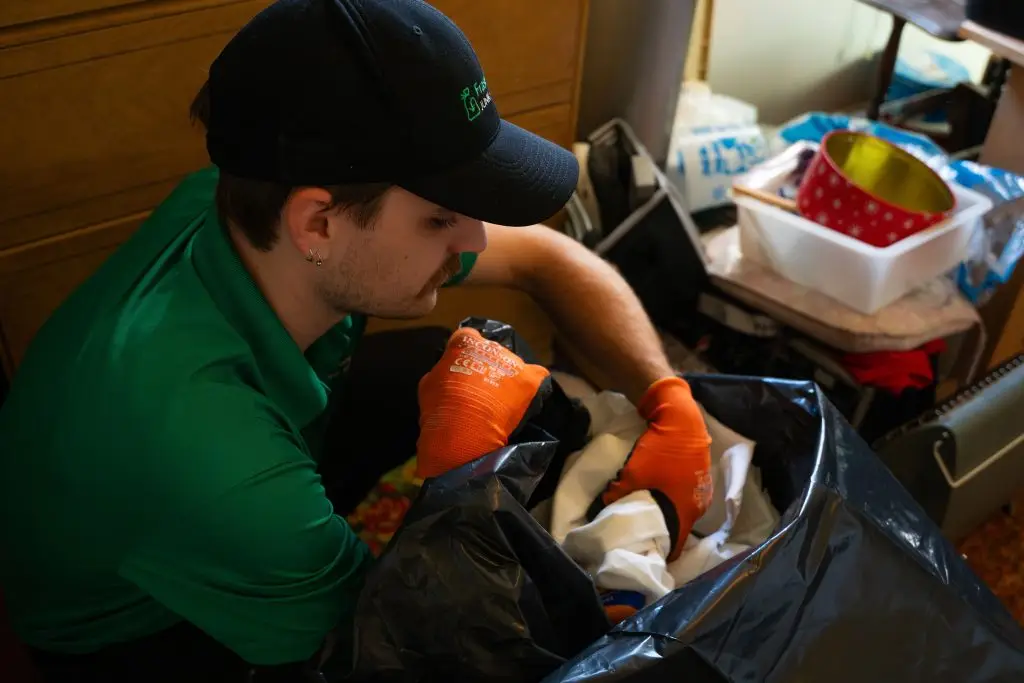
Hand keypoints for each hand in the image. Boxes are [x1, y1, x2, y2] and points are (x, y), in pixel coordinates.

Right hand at [416, 327, 550, 478]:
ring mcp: (512, 361)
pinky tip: (524, 398)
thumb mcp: (429, 382)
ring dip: (507, 378)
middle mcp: (491, 345)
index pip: (466, 337)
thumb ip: (442, 370)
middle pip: (491, 350)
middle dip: (487, 365)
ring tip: (500, 402)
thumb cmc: (440, 406)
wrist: (463, 427)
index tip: (461, 368)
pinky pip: (537, 376)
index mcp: (465, 342)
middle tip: (479, 389)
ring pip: (512, 364)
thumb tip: (447, 372)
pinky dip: (531, 386)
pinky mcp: (529, 379)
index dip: (464, 353)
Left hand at [588, 376, 711, 561]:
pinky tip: (657, 497)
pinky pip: (684, 499)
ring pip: (681, 514)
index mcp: (686, 512)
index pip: (674, 548)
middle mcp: (699, 507)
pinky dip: (671, 502)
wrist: (680, 416)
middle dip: (659, 535)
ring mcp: (702, 491)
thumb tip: (603, 511)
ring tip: (645, 517)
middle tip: (638, 536)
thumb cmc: (659, 450)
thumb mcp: (632, 475)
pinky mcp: (699, 478)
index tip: (640, 553)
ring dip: (665, 517)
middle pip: (678, 531)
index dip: (657, 552)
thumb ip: (617, 498)